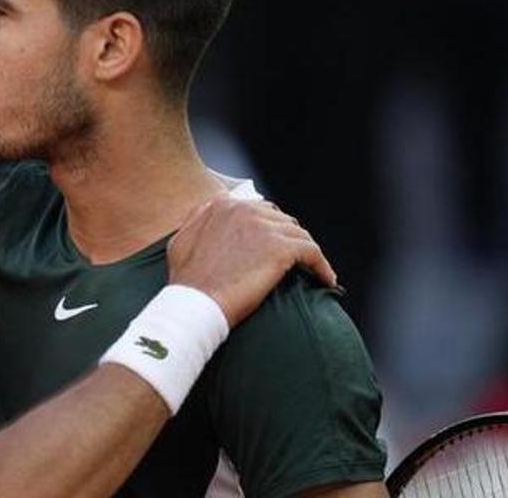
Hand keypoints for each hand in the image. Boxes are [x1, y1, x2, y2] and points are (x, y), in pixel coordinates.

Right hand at [166, 197, 334, 326]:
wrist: (195, 304)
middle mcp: (245, 209)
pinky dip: (322, 267)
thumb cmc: (186, 281)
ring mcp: (265, 227)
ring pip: (299, 235)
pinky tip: (326, 280)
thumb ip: (198, 218)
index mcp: (222, 205)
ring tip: (310, 272)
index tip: (272, 248)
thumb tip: (213, 209)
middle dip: (287, 239)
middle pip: (281, 220)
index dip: (268, 230)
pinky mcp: (282, 248)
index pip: (258, 210)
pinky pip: (313, 253)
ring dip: (305, 253)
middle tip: (291, 262)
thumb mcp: (181, 240)